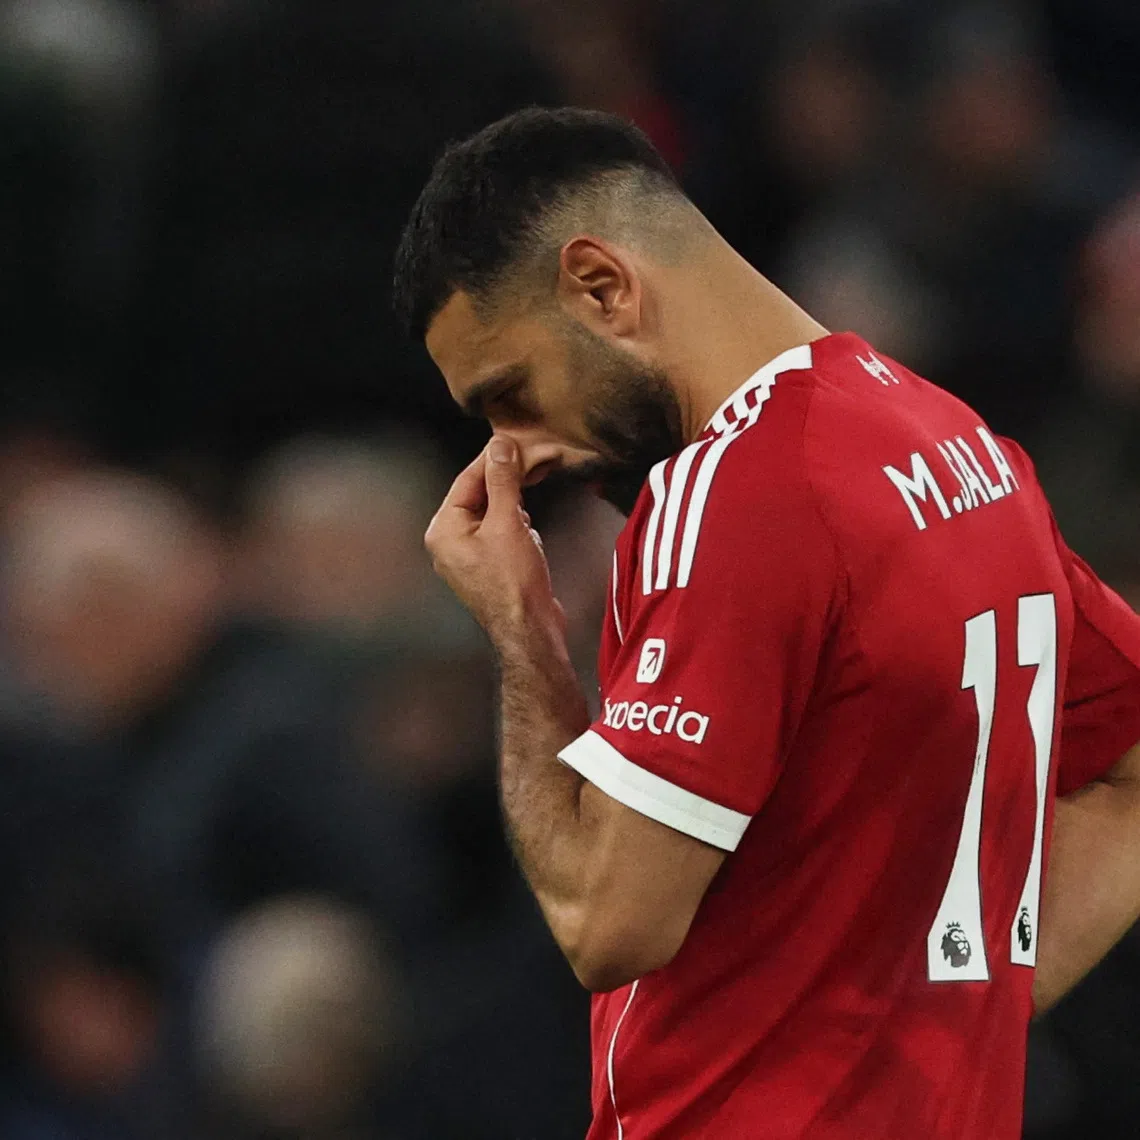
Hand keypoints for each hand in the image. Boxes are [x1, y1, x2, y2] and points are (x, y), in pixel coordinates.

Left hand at [425, 436, 565, 646]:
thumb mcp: (507, 523)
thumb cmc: (513, 582)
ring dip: (515, 510)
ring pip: (493, 514)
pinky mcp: (489, 568)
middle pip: (479, 496)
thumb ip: (503, 481)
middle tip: (532, 466)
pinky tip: (530, 540)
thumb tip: (500, 446)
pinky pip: (501, 534)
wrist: (529, 631)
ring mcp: (469, 557)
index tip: (515, 442)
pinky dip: (518, 529)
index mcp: (444, 530)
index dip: (492, 459)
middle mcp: (450, 543)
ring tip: (528, 521)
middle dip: (507, 486)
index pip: (466, 480)